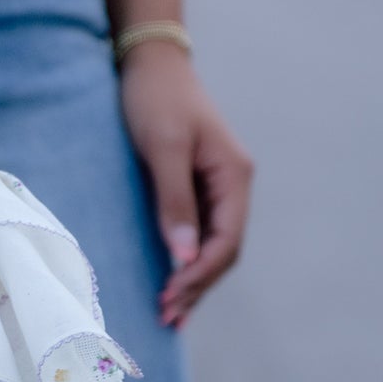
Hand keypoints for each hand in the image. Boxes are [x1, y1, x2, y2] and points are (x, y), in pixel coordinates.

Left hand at [119, 43, 253, 329]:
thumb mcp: (163, 147)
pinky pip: (198, 232)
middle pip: (223, 249)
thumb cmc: (155, 99)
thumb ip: (175, 200)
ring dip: (193, 279)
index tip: (172, 298)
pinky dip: (186, 259)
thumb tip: (185, 255)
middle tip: (167, 317)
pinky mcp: (196, 185)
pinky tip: (172, 280)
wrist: (149, 64)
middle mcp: (232, 184)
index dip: (201, 274)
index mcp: (233, 176)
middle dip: (197, 286)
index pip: (226, 240)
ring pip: (213, 245)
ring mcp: (216, 186)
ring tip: (170, 311)